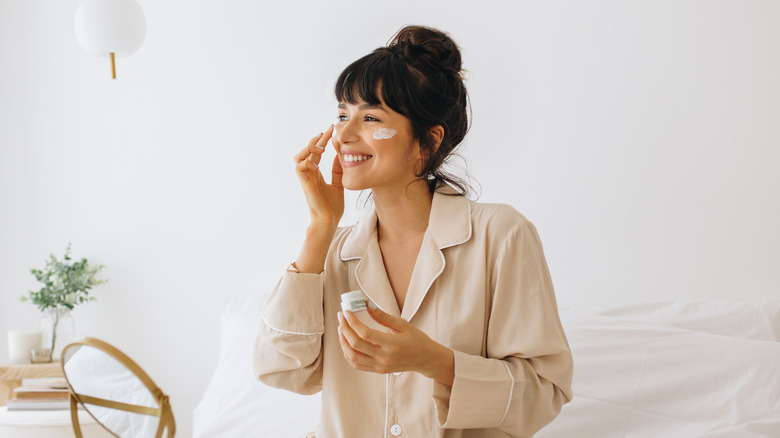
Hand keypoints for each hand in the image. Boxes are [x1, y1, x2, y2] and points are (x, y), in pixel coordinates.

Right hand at [294, 125, 343, 225]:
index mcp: (316, 173)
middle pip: (307, 151)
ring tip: (321, 146)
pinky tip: (317, 160)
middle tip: (328, 130)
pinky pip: (299, 168)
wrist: (329, 220)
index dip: (322, 140)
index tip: (331, 130)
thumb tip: (339, 156)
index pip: (316, 152)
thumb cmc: (332, 206)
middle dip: (316, 139)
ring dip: (308, 148)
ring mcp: (306, 178)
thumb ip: (337, 171)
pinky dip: (306, 161)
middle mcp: (309, 174)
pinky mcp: (305, 184)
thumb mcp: (339, 184)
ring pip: (298, 157)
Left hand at [337, 304, 454, 385]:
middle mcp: (383, 357)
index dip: (352, 321)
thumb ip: (383, 316)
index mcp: (391, 344)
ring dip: (343, 341)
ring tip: (342, 328)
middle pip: (355, 344)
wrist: (426, 359)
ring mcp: (380, 366)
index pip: (365, 333)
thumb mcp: (402, 324)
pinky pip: (357, 364)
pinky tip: (347, 342)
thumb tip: (366, 304)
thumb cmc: (417, 340)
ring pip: (352, 356)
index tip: (346, 311)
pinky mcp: (378, 370)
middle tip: (341, 316)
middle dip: (344, 328)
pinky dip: (348, 354)